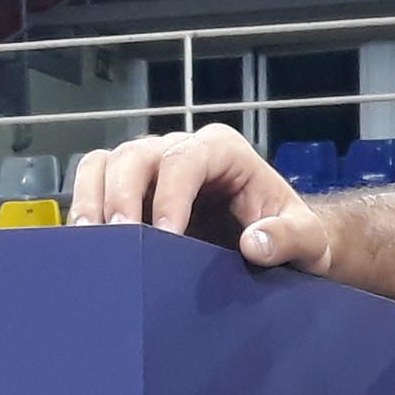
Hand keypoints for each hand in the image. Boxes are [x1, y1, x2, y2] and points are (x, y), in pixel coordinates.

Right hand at [71, 123, 334, 271]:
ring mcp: (153, 168)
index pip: (186, 159)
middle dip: (122, 195)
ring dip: (94, 199)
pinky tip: (88, 244)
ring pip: (107, 163)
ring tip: (93, 242)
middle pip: (136, 154)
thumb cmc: (291, 235)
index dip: (170, 195)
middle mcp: (183, 150)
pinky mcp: (134, 190)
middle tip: (120, 240)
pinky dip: (86, 207)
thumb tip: (253, 244)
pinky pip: (97, 184)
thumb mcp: (308, 240)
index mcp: (224, 150)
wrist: (281, 243)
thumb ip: (289, 238)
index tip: (166, 236)